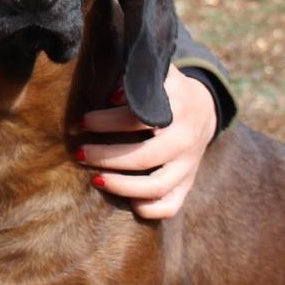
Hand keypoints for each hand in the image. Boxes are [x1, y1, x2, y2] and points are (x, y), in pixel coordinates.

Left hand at [75, 65, 217, 219]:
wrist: (204, 109)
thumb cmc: (167, 91)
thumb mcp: (157, 75)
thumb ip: (135, 77)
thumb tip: (109, 92)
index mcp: (177, 107)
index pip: (139, 119)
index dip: (109, 121)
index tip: (83, 121)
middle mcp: (185, 139)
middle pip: (145, 156)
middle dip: (107, 156)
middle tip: (80, 153)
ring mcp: (188, 164)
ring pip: (157, 186)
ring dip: (122, 186)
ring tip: (95, 179)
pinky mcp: (188, 183)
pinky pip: (171, 205)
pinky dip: (149, 209)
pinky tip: (127, 201)